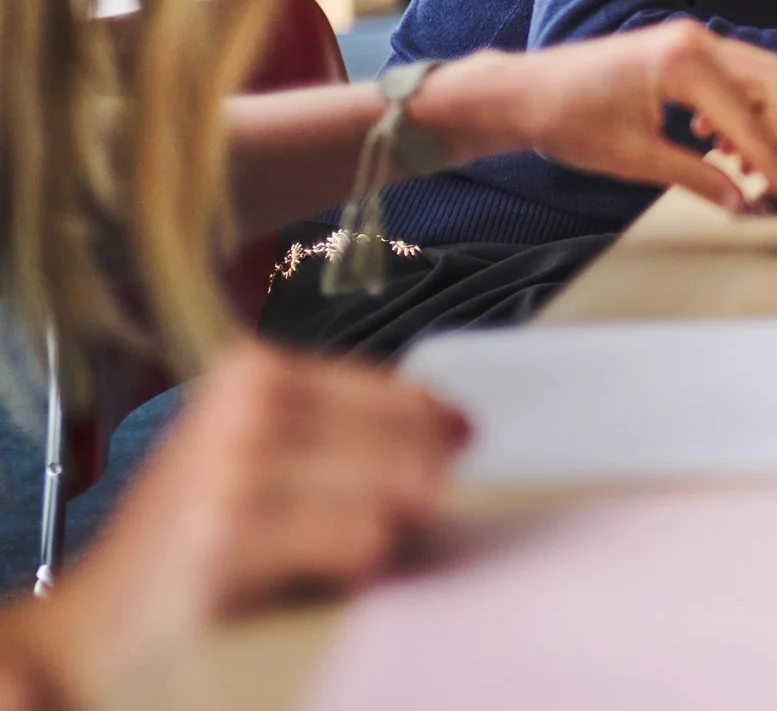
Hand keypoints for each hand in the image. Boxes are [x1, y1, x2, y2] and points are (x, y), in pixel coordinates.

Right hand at [30, 346, 463, 702]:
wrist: (98, 616)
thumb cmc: (194, 529)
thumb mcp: (256, 447)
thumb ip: (339, 427)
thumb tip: (457, 427)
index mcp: (254, 369)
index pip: (390, 390)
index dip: (436, 420)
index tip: (468, 436)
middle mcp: (247, 404)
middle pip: (402, 439)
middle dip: (424, 477)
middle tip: (426, 505)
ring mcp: (237, 465)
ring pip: (390, 487)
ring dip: (397, 521)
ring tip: (371, 540)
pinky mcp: (234, 533)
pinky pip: (355, 537)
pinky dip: (364, 556)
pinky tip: (347, 567)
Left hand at [419, 20, 776, 214]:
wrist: (523, 93)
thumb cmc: (566, 120)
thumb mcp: (635, 159)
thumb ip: (697, 178)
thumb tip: (741, 201)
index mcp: (683, 63)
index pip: (747, 120)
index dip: (771, 164)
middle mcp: (694, 40)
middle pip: (771, 81)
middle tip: (766, 175)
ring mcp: (689, 38)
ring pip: (757, 74)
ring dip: (759, 117)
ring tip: (733, 159)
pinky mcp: (681, 46)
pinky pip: (733, 71)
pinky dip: (739, 104)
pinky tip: (711, 135)